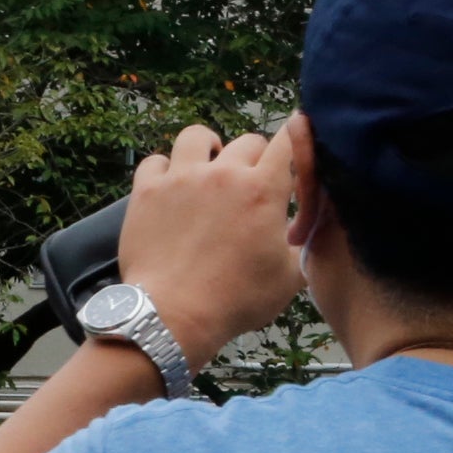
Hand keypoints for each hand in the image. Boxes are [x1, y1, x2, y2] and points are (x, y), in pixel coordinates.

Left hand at [116, 123, 302, 370]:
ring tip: (208, 166)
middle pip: (247, 141)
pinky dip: (164, 169)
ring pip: (197, 136)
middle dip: (255, 159)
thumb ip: (302, 243)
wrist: (172, 317)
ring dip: (208, 148)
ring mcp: (181, 179)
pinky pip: (155, 161)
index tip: (293, 144)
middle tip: (250, 184)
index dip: (296, 136)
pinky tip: (170, 186)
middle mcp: (223, 174)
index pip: (289, 139)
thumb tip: (305, 228)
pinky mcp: (147, 192)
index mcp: (262, 190)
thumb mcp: (288, 278)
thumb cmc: (233, 302)